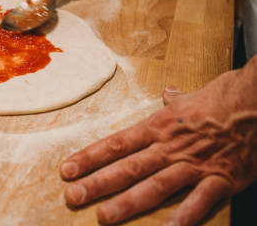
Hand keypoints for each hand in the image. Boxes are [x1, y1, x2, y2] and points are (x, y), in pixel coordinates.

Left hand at [60, 56, 256, 224]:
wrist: (255, 101)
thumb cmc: (221, 98)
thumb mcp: (190, 97)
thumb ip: (174, 100)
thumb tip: (168, 92)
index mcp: (158, 126)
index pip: (116, 143)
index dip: (89, 157)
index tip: (67, 169)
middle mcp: (169, 146)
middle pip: (127, 167)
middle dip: (98, 183)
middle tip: (72, 197)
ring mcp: (194, 164)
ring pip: (155, 186)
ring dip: (128, 203)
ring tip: (104, 217)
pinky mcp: (221, 179)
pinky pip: (199, 201)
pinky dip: (184, 217)